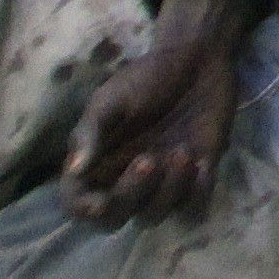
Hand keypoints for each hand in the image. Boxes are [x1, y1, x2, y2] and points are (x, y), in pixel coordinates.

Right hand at [60, 0, 242, 223]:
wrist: (196, 61)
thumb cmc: (145, 79)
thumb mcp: (111, 99)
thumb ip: (91, 133)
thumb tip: (75, 171)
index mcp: (97, 165)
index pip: (77, 204)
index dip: (85, 211)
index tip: (101, 202)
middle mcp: (124, 181)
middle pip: (116, 218)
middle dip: (131, 197)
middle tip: (149, 160)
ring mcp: (161, 183)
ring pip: (155, 215)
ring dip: (168, 192)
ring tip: (182, 152)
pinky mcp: (196, 178)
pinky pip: (194, 208)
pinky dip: (197, 194)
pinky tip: (203, 164)